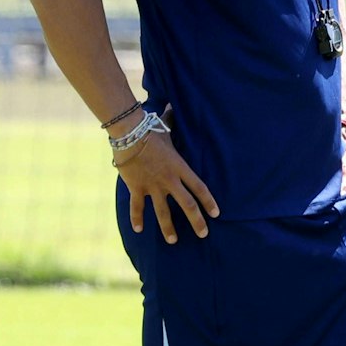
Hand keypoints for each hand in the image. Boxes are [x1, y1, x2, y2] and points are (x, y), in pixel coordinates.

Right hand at [116, 115, 218, 243]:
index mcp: (181, 168)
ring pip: (163, 212)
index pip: (200, 188)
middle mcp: (169, 180)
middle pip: (188, 205)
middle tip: (203, 234)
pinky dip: (137, 219)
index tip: (216, 214)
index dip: (209, 202)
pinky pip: (138, 207)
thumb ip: (172, 121)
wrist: (129, 133)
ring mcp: (153, 186)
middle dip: (197, 222)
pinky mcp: (136, 188)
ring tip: (173, 241)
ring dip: (168, 228)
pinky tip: (139, 230)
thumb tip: (174, 104)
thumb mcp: (165, 127)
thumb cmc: (149, 129)